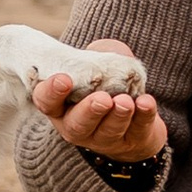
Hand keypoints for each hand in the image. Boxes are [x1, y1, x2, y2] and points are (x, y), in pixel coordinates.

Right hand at [31, 39, 167, 162]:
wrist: (133, 111)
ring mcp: (104, 137)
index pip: (46, 102)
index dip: (52, 92)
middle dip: (90, 111)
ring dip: (117, 115)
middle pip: (77, 125)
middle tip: (102, 99)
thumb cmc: (105, 84)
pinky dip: (143, 115)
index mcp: (60, 106)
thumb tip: (100, 51)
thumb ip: (96, 54)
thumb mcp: (96, 65)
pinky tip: (145, 102)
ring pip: (108, 131)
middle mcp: (77, 125)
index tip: (63, 79)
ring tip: (126, 101)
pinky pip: (137, 130)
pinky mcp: (132, 140)